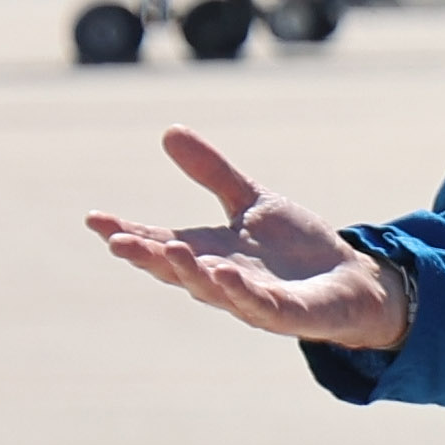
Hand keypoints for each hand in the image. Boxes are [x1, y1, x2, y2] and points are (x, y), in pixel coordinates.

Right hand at [84, 129, 409, 348]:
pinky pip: (261, 305)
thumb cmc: (296, 248)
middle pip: (176, 270)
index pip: (159, 243)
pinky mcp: (288, 314)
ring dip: (190, 273)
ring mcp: (252, 300)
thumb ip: (212, 173)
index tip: (94, 218)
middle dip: (147, 257)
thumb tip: (169, 130)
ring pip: (212, 290)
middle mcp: (221, 279)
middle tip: (118, 241)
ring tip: (171, 251)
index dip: (127, 233)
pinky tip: (227, 274)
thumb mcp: (252, 202)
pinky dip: (243, 292)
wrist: (350, 280)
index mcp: (208, 253)